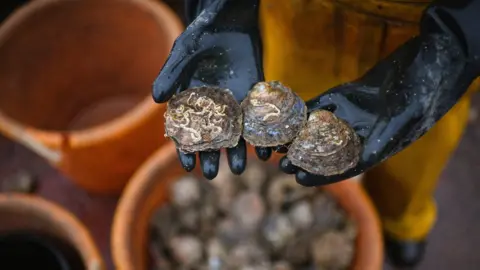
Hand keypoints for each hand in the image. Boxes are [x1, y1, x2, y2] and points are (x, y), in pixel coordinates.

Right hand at [152, 0, 263, 178]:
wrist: (231, 19)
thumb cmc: (202, 33)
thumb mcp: (184, 52)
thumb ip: (171, 74)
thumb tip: (156, 99)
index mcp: (190, 100)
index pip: (185, 130)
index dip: (185, 149)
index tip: (187, 166)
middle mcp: (211, 106)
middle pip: (210, 138)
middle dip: (211, 157)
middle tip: (214, 175)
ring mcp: (233, 103)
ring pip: (234, 133)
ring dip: (235, 152)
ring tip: (238, 169)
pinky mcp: (252, 97)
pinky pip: (256, 121)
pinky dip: (260, 136)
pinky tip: (264, 150)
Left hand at [278, 0, 479, 185]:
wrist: (423, 66)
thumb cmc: (419, 96)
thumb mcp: (402, 122)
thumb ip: (381, 141)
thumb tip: (361, 160)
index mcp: (373, 147)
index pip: (343, 166)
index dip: (321, 174)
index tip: (299, 179)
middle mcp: (358, 133)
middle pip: (326, 150)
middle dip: (304, 157)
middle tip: (281, 164)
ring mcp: (349, 114)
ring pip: (319, 129)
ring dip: (299, 137)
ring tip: (278, 145)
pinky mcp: (343, 96)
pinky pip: (320, 106)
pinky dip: (304, 112)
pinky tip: (288, 118)